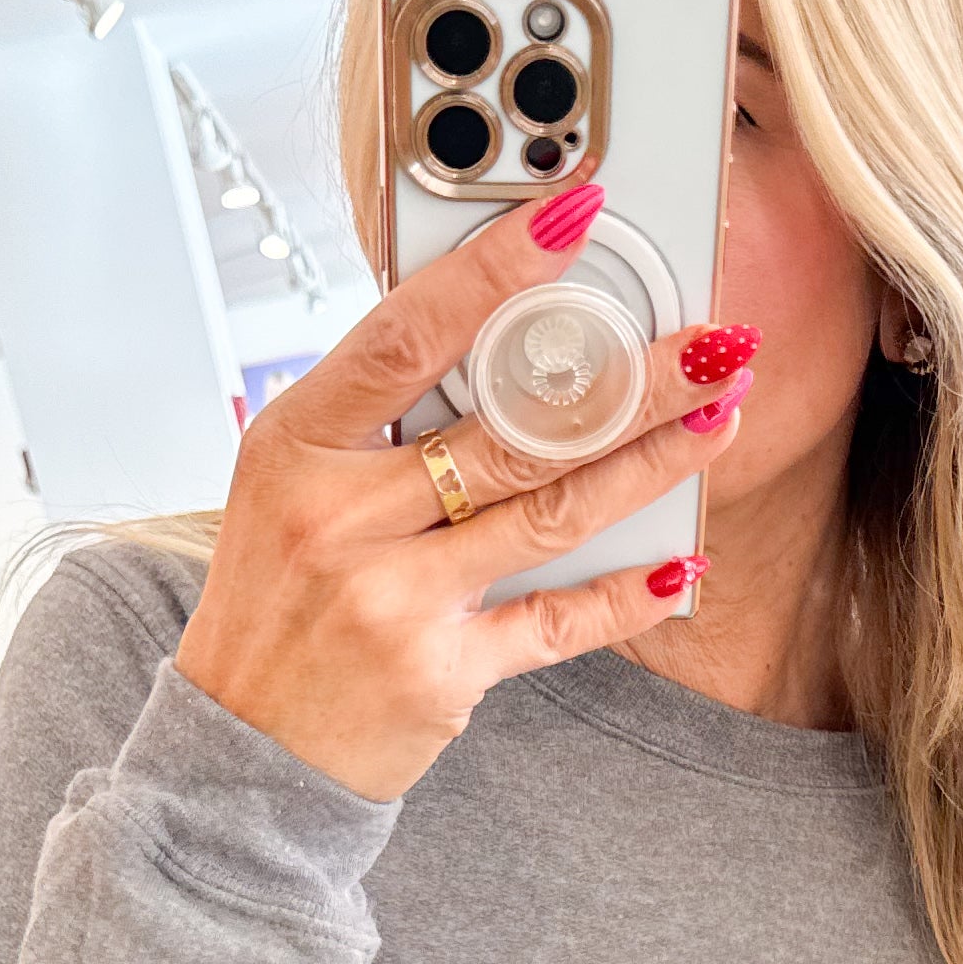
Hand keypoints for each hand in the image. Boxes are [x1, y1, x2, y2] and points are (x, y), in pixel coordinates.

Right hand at [180, 177, 754, 802]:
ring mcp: (393, 598)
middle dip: (629, 382)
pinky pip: (555, 621)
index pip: (408, 335)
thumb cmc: (276, 601)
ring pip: (550, 513)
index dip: (497, 270)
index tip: (575, 213)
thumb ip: (375, 420)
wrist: (243, 750)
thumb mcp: (290, 487)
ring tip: (719, 419)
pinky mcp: (441, 671)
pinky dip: (626, 595)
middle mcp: (342, 517)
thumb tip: (500, 339)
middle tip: (712, 343)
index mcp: (296, 445)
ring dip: (651, 463)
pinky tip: (683, 565)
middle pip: (510, 428)